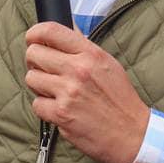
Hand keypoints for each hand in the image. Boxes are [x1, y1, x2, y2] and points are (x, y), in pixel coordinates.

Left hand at [23, 22, 149, 162]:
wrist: (132, 134)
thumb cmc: (120, 100)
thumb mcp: (108, 64)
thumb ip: (84, 47)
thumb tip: (66, 28)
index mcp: (90, 54)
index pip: (51, 31)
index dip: (35, 33)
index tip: (32, 38)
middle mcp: (78, 70)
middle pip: (34, 53)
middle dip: (35, 61)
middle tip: (45, 69)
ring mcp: (68, 92)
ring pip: (31, 78)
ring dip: (39, 85)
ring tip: (54, 91)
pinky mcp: (61, 114)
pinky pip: (36, 104)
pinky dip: (44, 107)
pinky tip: (59, 108)